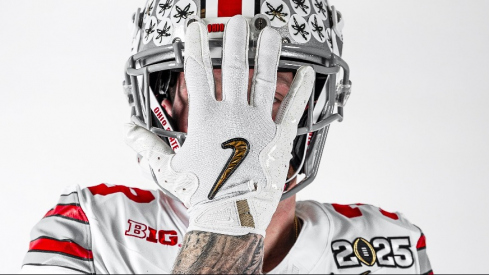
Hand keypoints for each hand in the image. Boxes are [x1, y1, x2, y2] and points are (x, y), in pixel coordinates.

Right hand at [125, 16, 313, 235]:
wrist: (230, 216)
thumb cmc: (200, 192)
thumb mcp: (167, 167)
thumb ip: (145, 145)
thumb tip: (127, 130)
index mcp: (205, 119)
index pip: (197, 73)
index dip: (195, 46)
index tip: (196, 28)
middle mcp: (232, 115)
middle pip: (232, 68)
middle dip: (234, 40)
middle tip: (237, 20)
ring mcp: (258, 124)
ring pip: (263, 80)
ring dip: (267, 54)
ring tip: (271, 33)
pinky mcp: (279, 137)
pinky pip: (291, 108)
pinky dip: (299, 89)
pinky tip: (305, 72)